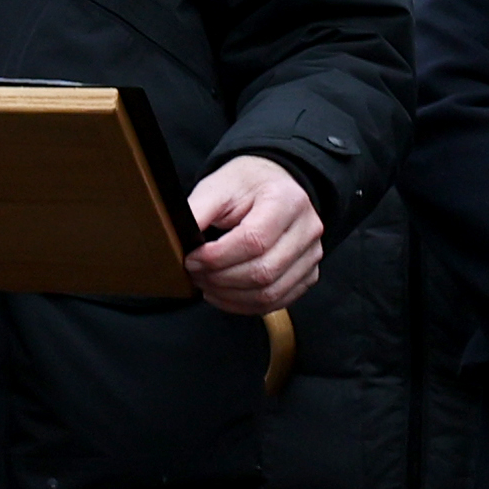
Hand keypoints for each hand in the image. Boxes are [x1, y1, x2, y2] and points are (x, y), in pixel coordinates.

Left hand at [185, 155, 324, 314]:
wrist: (272, 183)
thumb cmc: (245, 185)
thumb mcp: (217, 187)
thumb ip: (197, 210)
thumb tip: (176, 237)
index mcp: (286, 200)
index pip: (253, 241)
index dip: (217, 257)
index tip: (191, 258)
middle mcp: (307, 229)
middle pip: (263, 271)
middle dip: (220, 279)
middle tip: (194, 274)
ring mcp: (312, 254)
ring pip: (271, 292)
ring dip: (231, 296)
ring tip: (205, 285)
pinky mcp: (309, 273)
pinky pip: (279, 300)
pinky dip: (246, 305)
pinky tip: (224, 295)